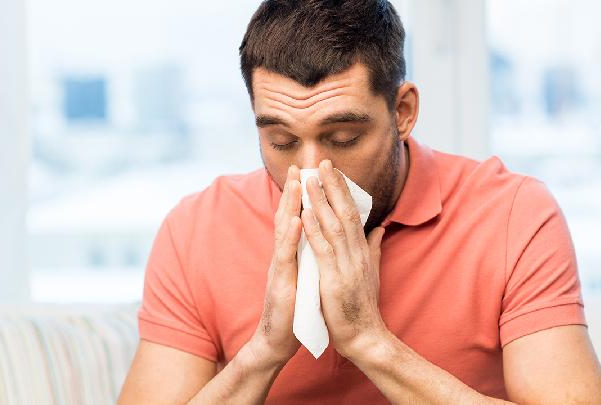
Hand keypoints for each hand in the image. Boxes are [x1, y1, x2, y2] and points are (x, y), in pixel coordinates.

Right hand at [250, 164, 302, 365]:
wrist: (278, 339)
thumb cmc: (294, 308)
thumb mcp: (307, 277)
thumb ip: (312, 257)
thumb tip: (322, 241)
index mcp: (293, 254)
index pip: (297, 219)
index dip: (302, 197)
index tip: (310, 174)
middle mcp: (283, 255)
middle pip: (287, 217)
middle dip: (292, 191)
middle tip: (298, 166)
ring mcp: (280, 267)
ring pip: (283, 230)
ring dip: (289, 205)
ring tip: (296, 183)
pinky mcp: (281, 281)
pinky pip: (285, 256)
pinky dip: (290, 237)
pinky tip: (296, 221)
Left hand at [301, 159, 387, 359]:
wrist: (366, 338)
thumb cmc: (362, 307)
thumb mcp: (371, 273)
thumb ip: (374, 249)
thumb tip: (379, 228)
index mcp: (362, 251)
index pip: (353, 213)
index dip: (342, 190)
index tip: (332, 170)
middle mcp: (357, 253)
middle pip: (346, 212)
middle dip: (333, 186)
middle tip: (322, 161)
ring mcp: (347, 265)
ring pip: (334, 226)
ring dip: (321, 201)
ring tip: (310, 179)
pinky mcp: (335, 279)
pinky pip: (324, 250)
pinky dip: (314, 230)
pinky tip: (305, 214)